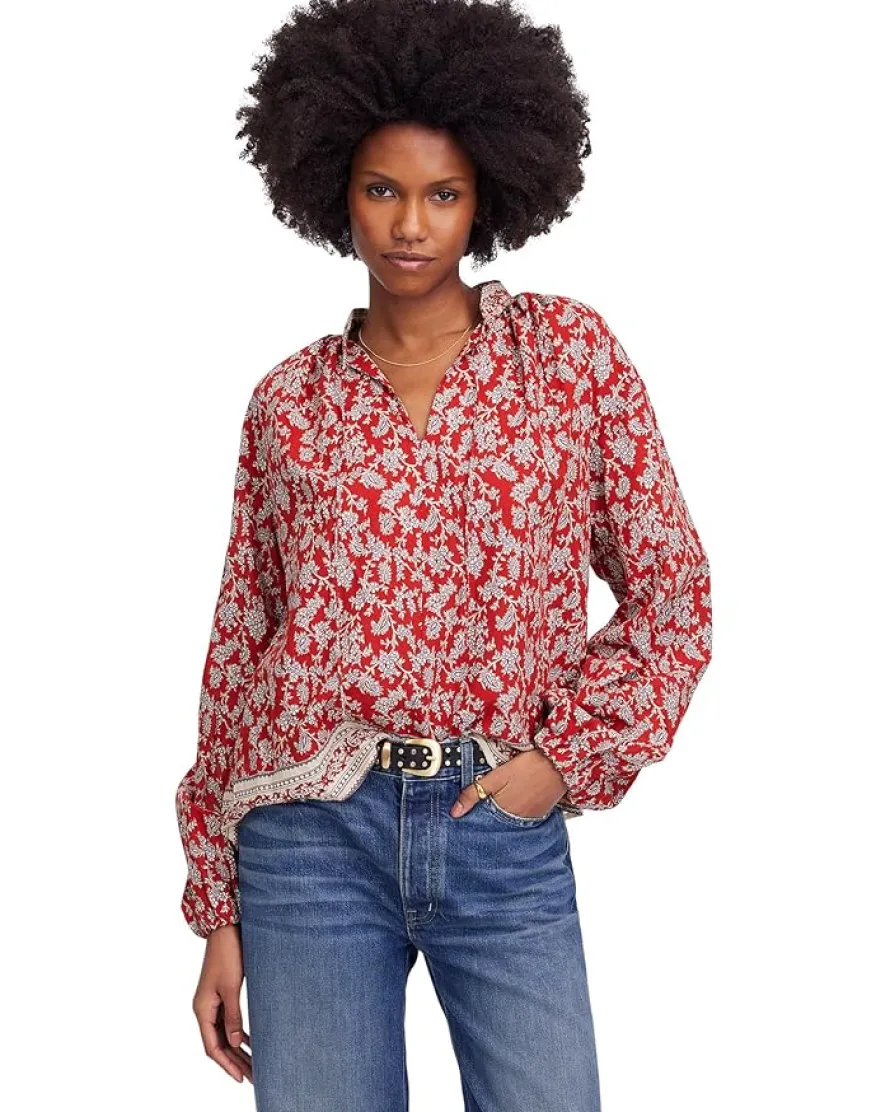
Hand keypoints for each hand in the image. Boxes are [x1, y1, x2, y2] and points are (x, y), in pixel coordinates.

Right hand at [192, 923, 252, 1084]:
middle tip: (253, 1076)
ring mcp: (212, 1003)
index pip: (212, 1047)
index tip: (240, 1078)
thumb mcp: (232, 987)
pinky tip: (251, 1042)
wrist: (226, 929)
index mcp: (202, 1009)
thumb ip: (233, 1016)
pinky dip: (238, 1034)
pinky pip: (228, 1022)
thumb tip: (236, 1043)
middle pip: (219, 1043)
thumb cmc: (228, 955)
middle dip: (235, 1061)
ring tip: (253, 1064)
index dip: (226, 1064)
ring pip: (224, 1034)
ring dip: (238, 1049)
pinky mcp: (221, 995)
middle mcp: (204, 1009)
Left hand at [450, 749, 566, 818]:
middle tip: (485, 804)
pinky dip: (517, 810)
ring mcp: (531, 817)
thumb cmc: (528, 766)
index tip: (466, 813)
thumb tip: (455, 812)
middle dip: (488, 815)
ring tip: (500, 800)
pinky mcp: (541, 812)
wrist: (559, 762)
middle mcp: (517, 819)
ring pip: (510, 819)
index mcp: (504, 811)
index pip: (483, 820)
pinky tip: (516, 799)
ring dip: (503, 813)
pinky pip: (524, 816)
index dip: (474, 814)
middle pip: (497, 821)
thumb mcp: (498, 776)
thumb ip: (475, 793)